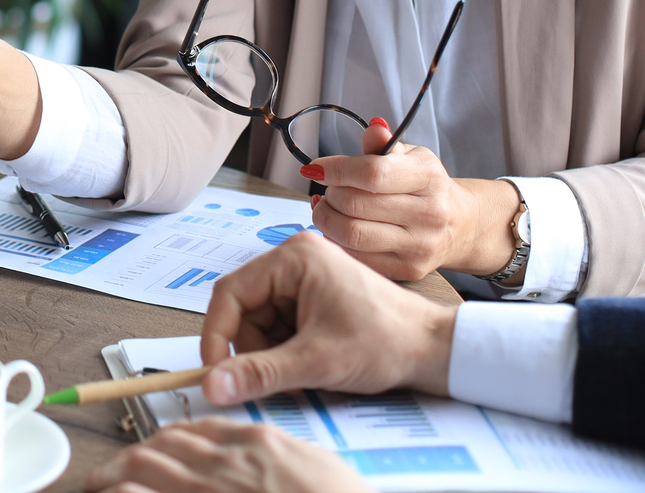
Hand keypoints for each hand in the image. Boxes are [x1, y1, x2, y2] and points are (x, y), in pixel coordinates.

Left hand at [84, 418, 368, 492]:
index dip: (165, 441)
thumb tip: (256, 465)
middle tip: (108, 473)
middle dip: (129, 458)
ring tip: (98, 485)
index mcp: (256, 445)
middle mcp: (228, 464)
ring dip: (114, 477)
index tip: (151, 452)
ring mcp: (212, 491)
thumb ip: (276, 460)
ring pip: (146, 470)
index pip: (196, 431)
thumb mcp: (313, 469)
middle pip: (162, 447)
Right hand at [198, 232, 453, 405]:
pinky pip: (278, 326)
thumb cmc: (386, 342)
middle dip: (252, 350)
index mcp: (292, 258)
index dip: (216, 335)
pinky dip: (285, 351)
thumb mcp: (315, 361)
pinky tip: (309, 363)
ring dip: (270, 354)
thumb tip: (212, 386)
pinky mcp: (312, 297)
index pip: (229, 293)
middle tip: (273, 379)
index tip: (213, 372)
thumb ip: (259, 374)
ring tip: (302, 372)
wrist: (432, 350)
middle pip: (243, 310)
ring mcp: (304, 278)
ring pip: (259, 322)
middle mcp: (294, 260)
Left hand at [300, 120, 518, 279]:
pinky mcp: (408, 269)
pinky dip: (336, 241)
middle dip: (330, 194)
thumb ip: (386, 145)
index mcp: (428, 178)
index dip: (335, 169)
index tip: (315, 168)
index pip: (371, 174)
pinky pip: (356, 257)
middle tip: (326, 188)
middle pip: (355, 204)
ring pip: (351, 234)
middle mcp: (429, 214)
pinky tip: (337, 227)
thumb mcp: (412, 157)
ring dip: (326, 218)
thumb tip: (374, 127)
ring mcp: (419, 246)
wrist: (460, 225)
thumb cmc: (426, 186)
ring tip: (327, 206)